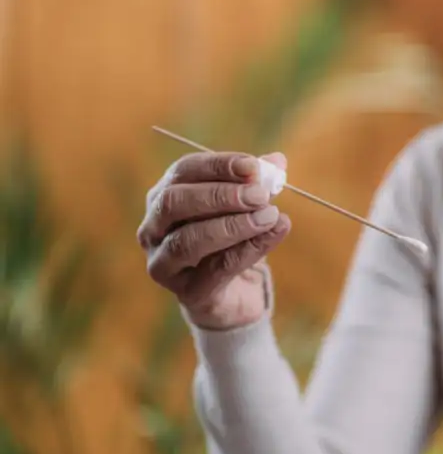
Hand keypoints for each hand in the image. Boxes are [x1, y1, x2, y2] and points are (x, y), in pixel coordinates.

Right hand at [137, 151, 291, 329]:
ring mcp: (163, 262)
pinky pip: (216, 268)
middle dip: (220, 195)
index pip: (183, 171)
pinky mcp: (186, 291)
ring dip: (233, 225)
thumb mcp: (246, 207)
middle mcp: (153, 228)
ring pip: (188, 240)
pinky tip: (273, 234)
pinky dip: (248, 250)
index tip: (254, 166)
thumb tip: (277, 161)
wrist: (233, 292)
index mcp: (164, 196)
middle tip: (260, 195)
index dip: (218, 166)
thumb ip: (258, 184)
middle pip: (174, 202)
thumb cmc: (233, 240)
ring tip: (269, 216)